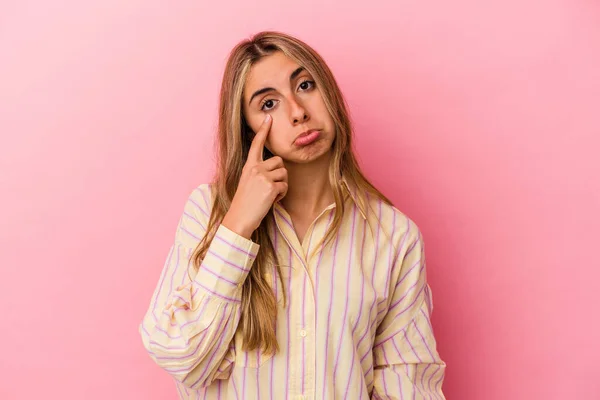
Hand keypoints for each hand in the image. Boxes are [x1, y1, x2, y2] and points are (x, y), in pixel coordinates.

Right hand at [222, 114, 287, 238]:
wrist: (239, 218)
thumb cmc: (244, 204)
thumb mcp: (248, 183)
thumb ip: (258, 173)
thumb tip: (276, 168)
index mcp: (248, 166)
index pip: (256, 144)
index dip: (263, 130)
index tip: (268, 117)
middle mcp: (255, 168)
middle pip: (279, 161)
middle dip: (280, 173)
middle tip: (270, 187)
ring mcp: (262, 176)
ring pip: (284, 173)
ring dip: (281, 185)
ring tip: (270, 195)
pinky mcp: (270, 186)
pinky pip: (285, 186)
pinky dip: (281, 194)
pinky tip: (271, 201)